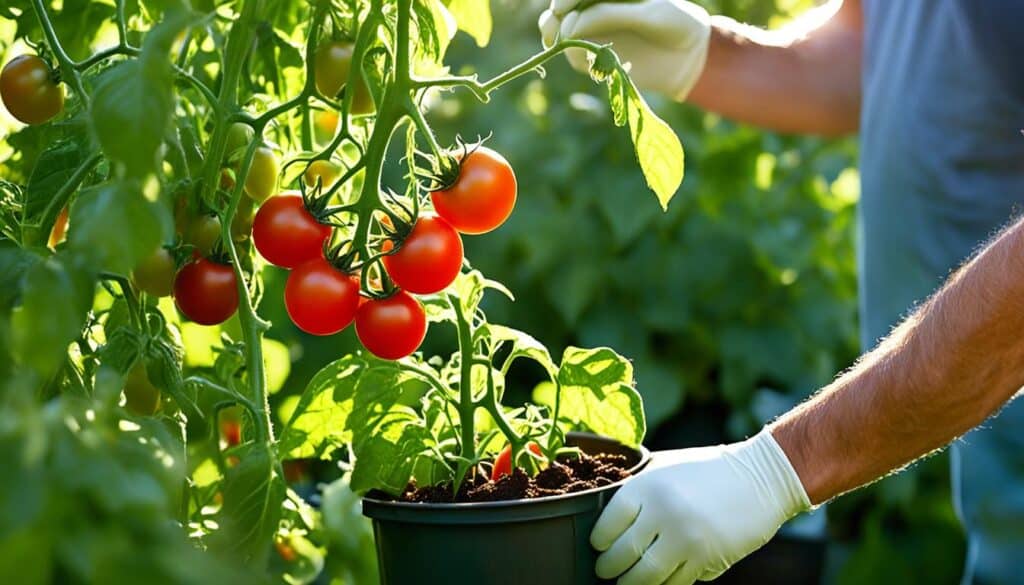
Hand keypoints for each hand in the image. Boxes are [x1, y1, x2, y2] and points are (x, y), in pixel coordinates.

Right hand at [538, 0, 711, 99]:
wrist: (690, 56)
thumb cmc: (676, 25)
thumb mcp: (648, 14)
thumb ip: (610, 15)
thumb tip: (569, 27)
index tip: (560, 9)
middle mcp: (596, 9)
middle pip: (561, 9)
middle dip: (553, 18)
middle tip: (554, 28)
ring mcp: (593, 33)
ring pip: (560, 32)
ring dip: (555, 36)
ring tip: (559, 41)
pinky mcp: (595, 58)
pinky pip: (576, 57)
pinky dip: (575, 56)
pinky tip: (586, 58)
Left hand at [590, 429, 810, 583]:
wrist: (761, 477)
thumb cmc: (706, 470)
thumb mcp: (665, 467)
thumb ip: (637, 488)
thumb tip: (606, 514)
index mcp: (647, 486)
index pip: (607, 525)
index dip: (599, 541)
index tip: (599, 546)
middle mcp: (662, 513)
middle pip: (621, 555)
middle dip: (608, 568)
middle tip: (605, 570)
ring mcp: (685, 538)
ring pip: (645, 577)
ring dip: (630, 584)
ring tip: (626, 582)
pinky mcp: (706, 559)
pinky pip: (674, 584)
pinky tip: (657, 582)